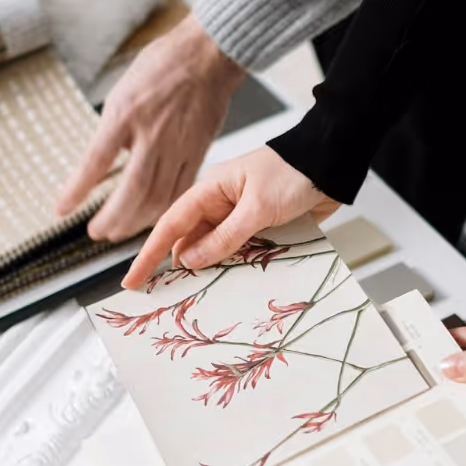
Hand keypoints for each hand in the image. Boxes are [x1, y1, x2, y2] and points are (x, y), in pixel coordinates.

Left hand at [56, 15, 246, 241]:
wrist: (206, 55)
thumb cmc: (162, 67)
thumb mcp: (122, 94)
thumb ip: (111, 132)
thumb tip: (95, 168)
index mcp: (126, 113)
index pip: (96, 160)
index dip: (77, 189)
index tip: (61, 210)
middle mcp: (153, 133)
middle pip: (132, 189)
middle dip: (113, 218)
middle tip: (96, 232)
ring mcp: (180, 144)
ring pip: (159, 196)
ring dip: (137, 221)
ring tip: (120, 231)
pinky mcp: (200, 150)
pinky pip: (182, 189)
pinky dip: (164, 209)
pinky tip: (152, 217)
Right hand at [122, 145, 338, 287]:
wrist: (333, 163)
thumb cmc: (294, 172)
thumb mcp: (257, 207)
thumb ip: (226, 236)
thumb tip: (191, 261)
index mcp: (211, 190)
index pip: (171, 226)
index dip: (148, 255)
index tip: (132, 281)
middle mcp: (221, 205)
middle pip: (192, 244)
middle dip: (182, 271)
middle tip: (171, 302)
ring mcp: (242, 219)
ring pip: (217, 253)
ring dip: (215, 273)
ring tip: (205, 300)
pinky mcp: (262, 230)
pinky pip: (243, 255)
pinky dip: (240, 270)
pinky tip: (239, 288)